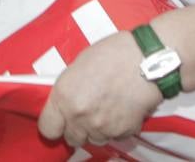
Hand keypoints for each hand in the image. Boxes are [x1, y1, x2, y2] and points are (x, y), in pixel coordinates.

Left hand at [38, 30, 160, 146]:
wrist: (147, 60)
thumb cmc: (112, 54)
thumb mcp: (78, 65)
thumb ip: (69, 90)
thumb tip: (66, 103)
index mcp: (64, 96)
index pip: (47, 129)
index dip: (53, 125)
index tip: (59, 121)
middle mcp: (79, 116)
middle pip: (71, 138)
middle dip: (77, 128)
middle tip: (87, 112)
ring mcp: (101, 127)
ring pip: (93, 140)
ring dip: (96, 129)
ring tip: (107, 108)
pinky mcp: (122, 132)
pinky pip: (114, 137)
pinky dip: (116, 128)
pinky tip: (121, 109)